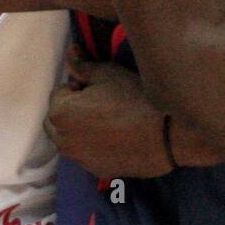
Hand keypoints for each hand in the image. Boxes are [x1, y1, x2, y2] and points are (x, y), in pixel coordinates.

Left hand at [47, 46, 172, 178]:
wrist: (166, 137)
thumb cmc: (135, 99)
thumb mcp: (108, 74)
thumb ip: (82, 66)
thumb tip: (70, 53)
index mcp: (59, 113)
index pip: (60, 92)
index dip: (80, 87)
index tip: (101, 89)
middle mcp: (62, 140)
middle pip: (58, 118)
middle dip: (73, 109)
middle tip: (103, 104)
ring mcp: (78, 159)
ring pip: (70, 138)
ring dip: (80, 128)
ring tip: (110, 121)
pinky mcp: (95, 171)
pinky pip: (86, 154)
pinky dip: (94, 145)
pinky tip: (117, 138)